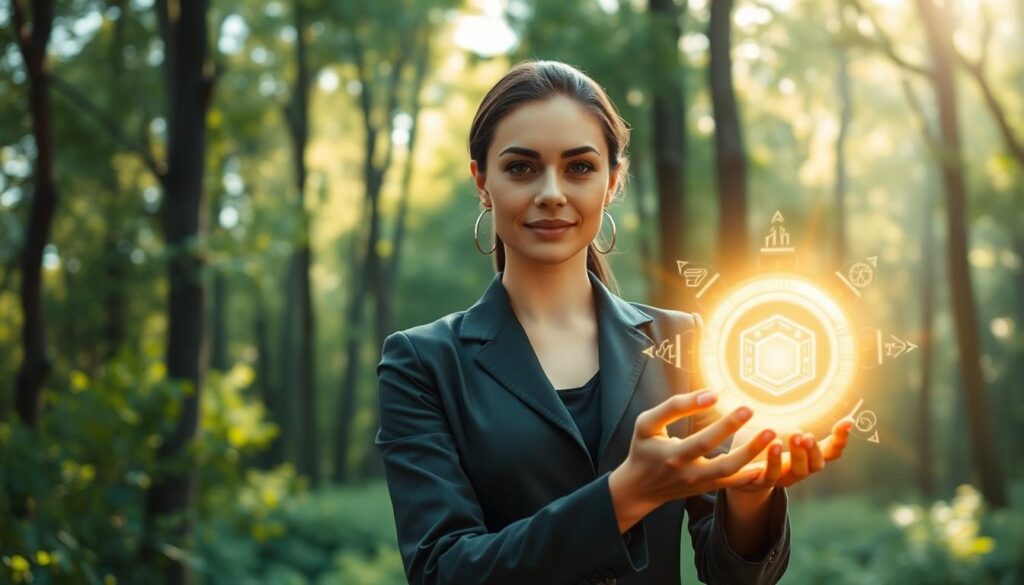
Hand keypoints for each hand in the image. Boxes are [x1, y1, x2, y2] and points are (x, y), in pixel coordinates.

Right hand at [608, 391, 776, 531]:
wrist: (640, 487)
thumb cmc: (644, 448)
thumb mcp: (646, 424)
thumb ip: (674, 407)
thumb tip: (710, 394)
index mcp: (672, 456)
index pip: (699, 440)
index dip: (717, 422)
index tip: (722, 396)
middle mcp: (688, 473)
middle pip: (721, 462)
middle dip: (743, 442)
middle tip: (756, 415)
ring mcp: (700, 483)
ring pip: (730, 473)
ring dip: (752, 455)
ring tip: (771, 434)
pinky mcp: (707, 487)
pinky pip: (733, 482)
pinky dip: (750, 473)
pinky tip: (767, 459)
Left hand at [729, 417, 855, 492]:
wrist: (745, 475)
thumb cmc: (771, 450)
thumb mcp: (788, 436)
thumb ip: (800, 420)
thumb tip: (814, 394)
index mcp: (809, 458)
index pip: (832, 451)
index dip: (841, 439)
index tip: (848, 422)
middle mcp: (801, 470)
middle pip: (816, 465)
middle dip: (814, 449)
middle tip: (807, 434)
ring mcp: (784, 478)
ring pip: (797, 472)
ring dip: (797, 455)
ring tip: (794, 436)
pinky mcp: (763, 482)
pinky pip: (770, 476)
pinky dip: (772, 461)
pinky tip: (771, 446)